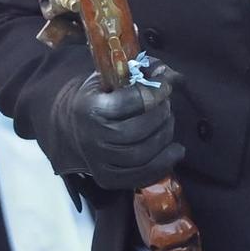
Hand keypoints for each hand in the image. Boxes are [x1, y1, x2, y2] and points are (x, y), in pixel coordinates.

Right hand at [44, 58, 185, 191]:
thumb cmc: (99, 98)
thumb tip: (170, 74)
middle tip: (167, 107)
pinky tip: (175, 150)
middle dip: (160, 116)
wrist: (74, 127)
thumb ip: (140, 71)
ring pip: (141, 155)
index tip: (166, 85)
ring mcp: (98, 161)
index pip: (130, 101)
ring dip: (165, 137)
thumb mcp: (112, 78)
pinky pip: (141, 176)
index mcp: (91, 108)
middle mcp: (91, 137)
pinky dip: (164, 163)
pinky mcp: (107, 178)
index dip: (154, 91)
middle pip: (138, 131)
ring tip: (169, 124)